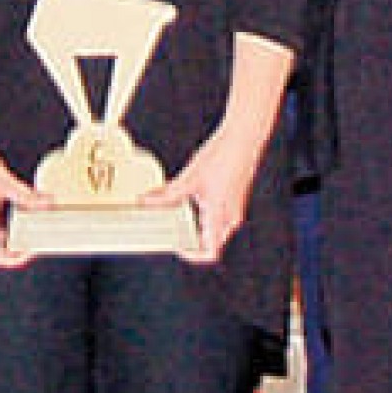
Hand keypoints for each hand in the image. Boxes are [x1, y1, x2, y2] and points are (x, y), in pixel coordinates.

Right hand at [0, 141, 45, 270]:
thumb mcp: (2, 180)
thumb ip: (25, 196)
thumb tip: (49, 204)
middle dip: (19, 245)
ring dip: (13, 233)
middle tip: (39, 232)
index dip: (19, 258)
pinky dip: (5, 222)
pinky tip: (18, 206)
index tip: (34, 246)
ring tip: (32, 218)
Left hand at [146, 134, 269, 266]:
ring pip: (213, 226)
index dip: (192, 255)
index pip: (210, 252)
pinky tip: (188, 194)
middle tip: (172, 228)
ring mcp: (234, 207)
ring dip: (195, 222)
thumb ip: (168, 194)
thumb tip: (147, 201)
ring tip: (176, 209)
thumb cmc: (223, 157)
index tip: (178, 246)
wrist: (244, 138)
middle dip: (190, 237)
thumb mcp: (190, 178)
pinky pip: (217, 213)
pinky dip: (202, 210)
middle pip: (210, 240)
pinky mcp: (233, 196)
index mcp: (220, 218)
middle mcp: (230, 217)